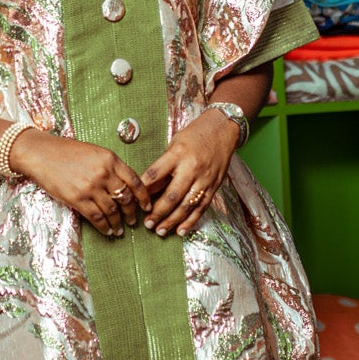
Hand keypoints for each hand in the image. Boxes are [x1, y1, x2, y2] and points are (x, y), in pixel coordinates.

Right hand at [12, 130, 151, 238]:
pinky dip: (104, 226)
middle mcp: (103, 173)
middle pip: (125, 198)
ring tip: (119, 229)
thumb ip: (110, 166)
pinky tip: (107, 230)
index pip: (135, 181)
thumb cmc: (66, 151)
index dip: (143, 197)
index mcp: (110, 159)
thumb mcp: (94, 152)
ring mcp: (90, 187)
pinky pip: (96, 217)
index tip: (145, 206)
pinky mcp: (77, 198)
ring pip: (112, 210)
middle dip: (131, 212)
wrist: (41, 154)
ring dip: (118, 222)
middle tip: (132, 221)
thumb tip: (124, 186)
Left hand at [141, 109, 240, 236]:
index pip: (155, 175)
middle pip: (172, 195)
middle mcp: (191, 167)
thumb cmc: (195, 134)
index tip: (135, 201)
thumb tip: (148, 188)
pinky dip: (191, 221)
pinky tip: (180, 230)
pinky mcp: (214, 186)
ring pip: (186, 205)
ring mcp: (204, 179)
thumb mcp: (174, 143)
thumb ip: (163, 165)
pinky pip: (201, 207)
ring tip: (160, 231)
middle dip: (158, 212)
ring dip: (172, 221)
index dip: (143, 190)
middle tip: (147, 223)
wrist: (223, 128)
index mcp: (178, 153)